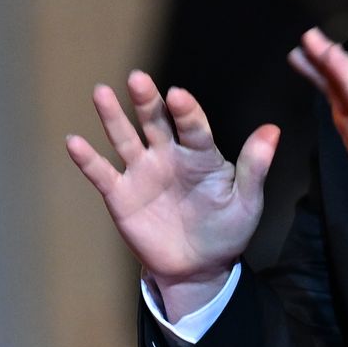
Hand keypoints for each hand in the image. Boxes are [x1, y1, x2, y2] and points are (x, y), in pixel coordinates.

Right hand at [66, 71, 279, 319]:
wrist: (199, 268)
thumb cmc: (227, 230)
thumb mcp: (247, 201)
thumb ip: (254, 167)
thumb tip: (273, 130)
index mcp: (201, 154)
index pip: (193, 126)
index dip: (186, 111)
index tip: (178, 95)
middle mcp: (168, 154)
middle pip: (156, 121)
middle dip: (147, 100)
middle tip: (138, 78)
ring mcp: (143, 172)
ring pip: (125, 138)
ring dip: (113, 116)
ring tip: (102, 92)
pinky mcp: (121, 194)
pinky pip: (102, 173)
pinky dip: (87, 159)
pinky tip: (74, 141)